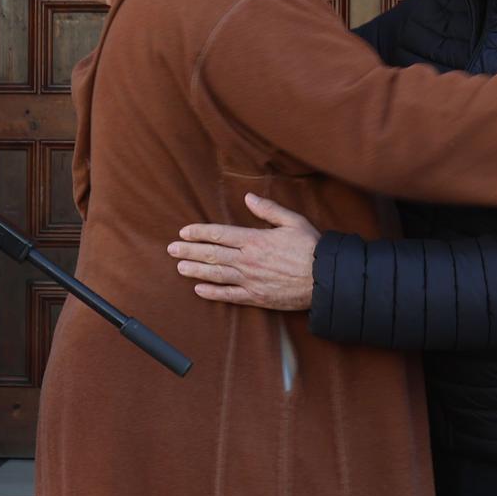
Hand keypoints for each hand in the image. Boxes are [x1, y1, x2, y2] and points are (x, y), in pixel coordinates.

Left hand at [169, 194, 320, 309]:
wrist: (325, 279)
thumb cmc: (311, 248)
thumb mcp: (293, 221)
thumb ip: (268, 209)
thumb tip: (248, 198)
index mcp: (255, 239)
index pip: (220, 234)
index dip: (199, 232)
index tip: (184, 232)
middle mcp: (248, 260)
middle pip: (212, 254)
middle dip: (189, 251)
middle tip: (171, 249)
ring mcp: (250, 280)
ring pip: (216, 274)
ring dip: (195, 270)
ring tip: (179, 267)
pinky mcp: (256, 297)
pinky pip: (229, 296)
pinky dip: (212, 293)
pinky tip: (199, 289)